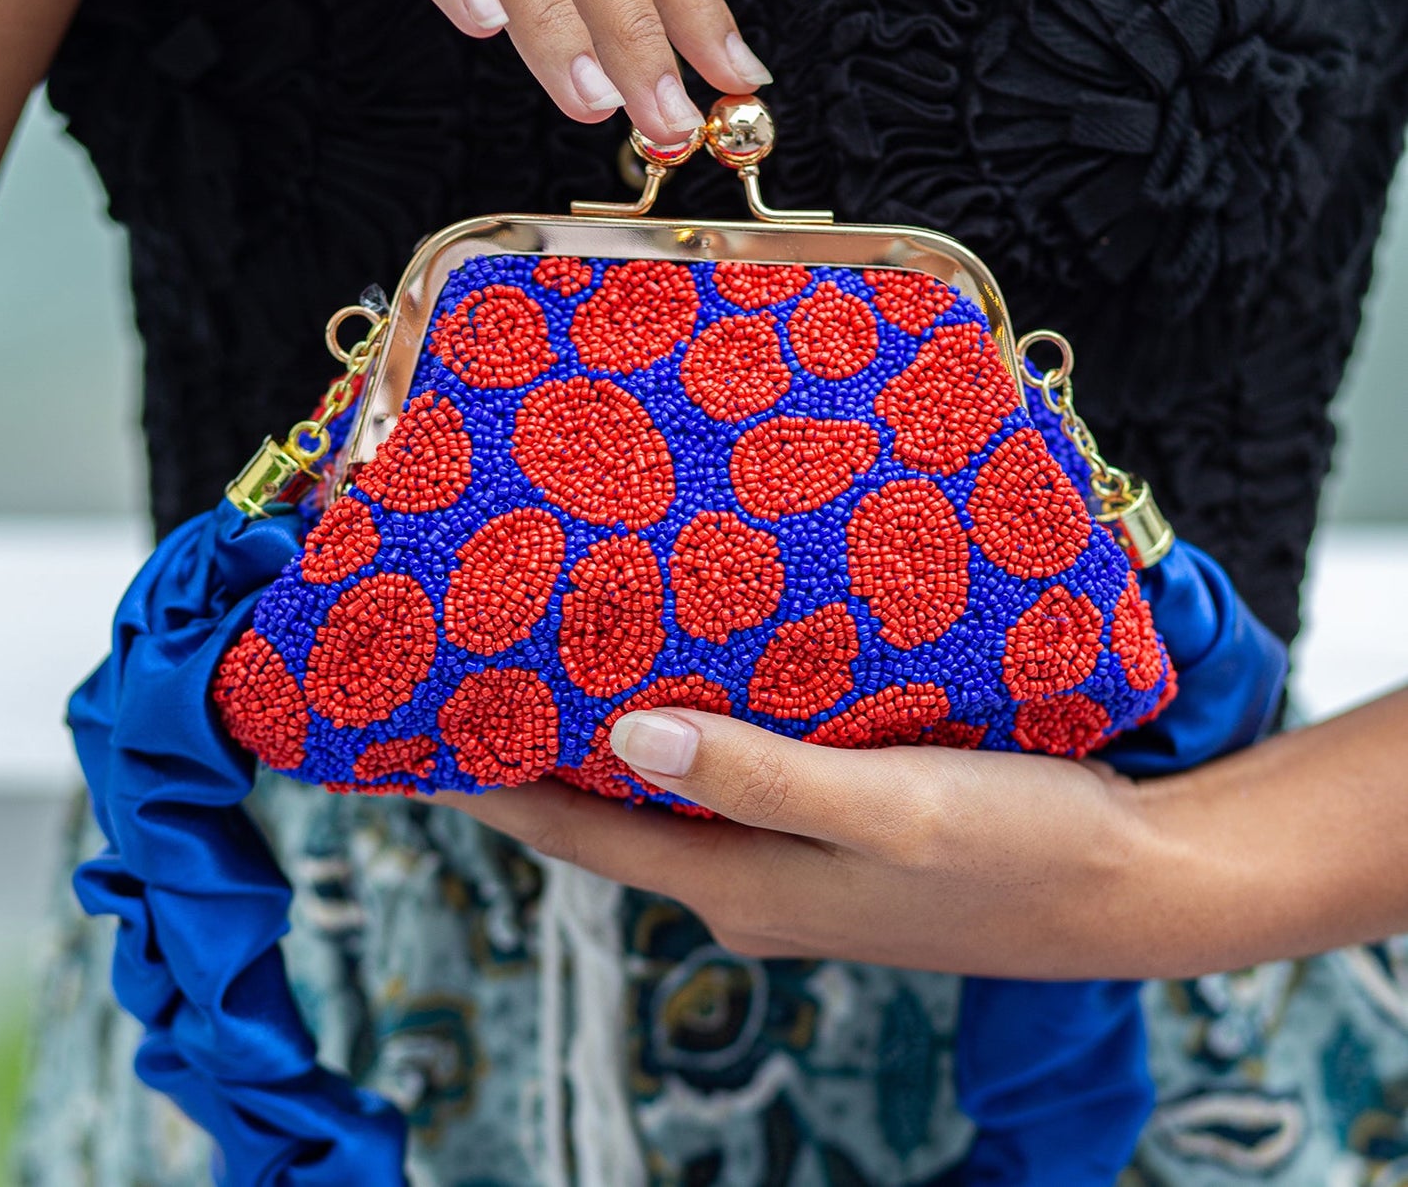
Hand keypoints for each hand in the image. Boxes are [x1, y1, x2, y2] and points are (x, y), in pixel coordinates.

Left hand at [443, 707, 1168, 979]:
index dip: (480, 784)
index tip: (405, 728)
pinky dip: (692, 734)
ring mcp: (792, 863)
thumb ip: (757, 777)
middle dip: (533, 751)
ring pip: (668, 795)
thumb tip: (622, 739)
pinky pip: (733, 780)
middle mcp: (747, 883)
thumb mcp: (887, 810)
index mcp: (737, 885)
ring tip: (561, 655)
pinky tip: (697, 679)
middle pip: (605, 813)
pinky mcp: (838, 834)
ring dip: (611, 737)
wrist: (1134, 884)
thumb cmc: (1017, 848)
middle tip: (474, 664)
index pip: (569, 830)